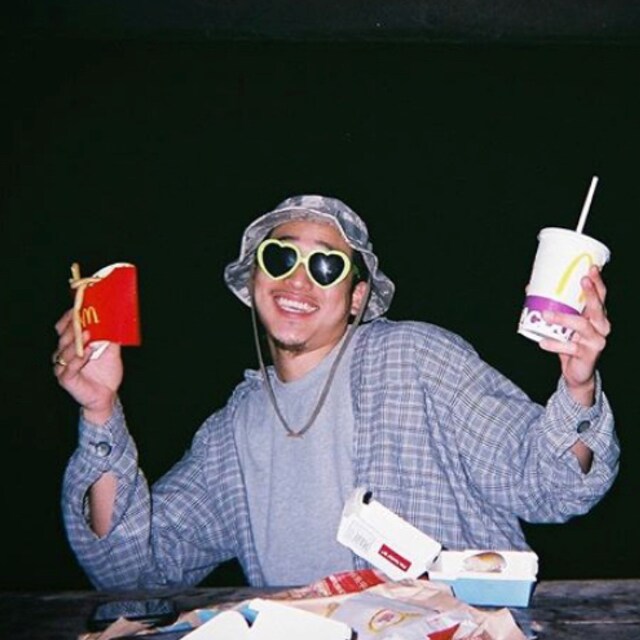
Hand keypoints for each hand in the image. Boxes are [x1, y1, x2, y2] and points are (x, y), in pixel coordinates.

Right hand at [52, 309, 122, 423]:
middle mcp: (64, 353)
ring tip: (87, 333)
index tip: (78, 307)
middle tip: (82, 318)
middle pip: (63, 337)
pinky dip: (78, 359)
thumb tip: (114, 318)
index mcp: (72, 344)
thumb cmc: (106, 372)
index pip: (64, 327)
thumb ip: (110, 336)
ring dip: (76, 341)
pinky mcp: (66, 379)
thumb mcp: (111, 350)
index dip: (69, 317)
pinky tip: (87, 352)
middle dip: (73, 327)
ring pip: (64, 351)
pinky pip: (70, 368)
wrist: (107, 395)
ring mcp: (63, 367)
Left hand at [538, 265, 609, 406]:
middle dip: (590, 293)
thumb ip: (552, 308)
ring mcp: (596, 341)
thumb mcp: (563, 324)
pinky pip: (571, 347)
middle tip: (581, 280)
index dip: (597, 282)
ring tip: (545, 315)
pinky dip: (555, 345)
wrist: (576, 372)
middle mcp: (601, 326)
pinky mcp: (588, 355)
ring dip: (563, 318)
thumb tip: (530, 288)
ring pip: (582, 325)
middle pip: (598, 307)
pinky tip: (543, 342)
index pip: (600, 296)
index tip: (591, 268)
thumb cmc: (569, 343)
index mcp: (596, 316)